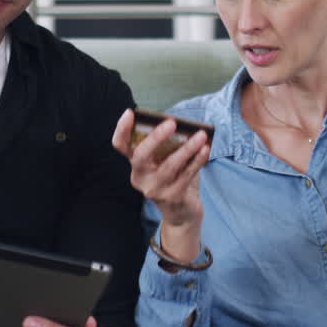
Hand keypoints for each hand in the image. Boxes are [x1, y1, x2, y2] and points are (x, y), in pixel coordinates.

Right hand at [111, 109, 208, 259]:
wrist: (182, 213)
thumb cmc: (174, 178)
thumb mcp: (166, 160)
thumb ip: (168, 145)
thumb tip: (182, 124)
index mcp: (136, 164)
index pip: (121, 146)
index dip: (122, 129)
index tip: (130, 113)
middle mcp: (140, 177)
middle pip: (140, 156)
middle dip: (156, 137)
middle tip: (172, 123)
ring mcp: (154, 189)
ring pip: (169, 166)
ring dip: (187, 148)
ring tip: (201, 135)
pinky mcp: (171, 197)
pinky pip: (186, 175)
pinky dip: (197, 161)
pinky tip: (205, 150)